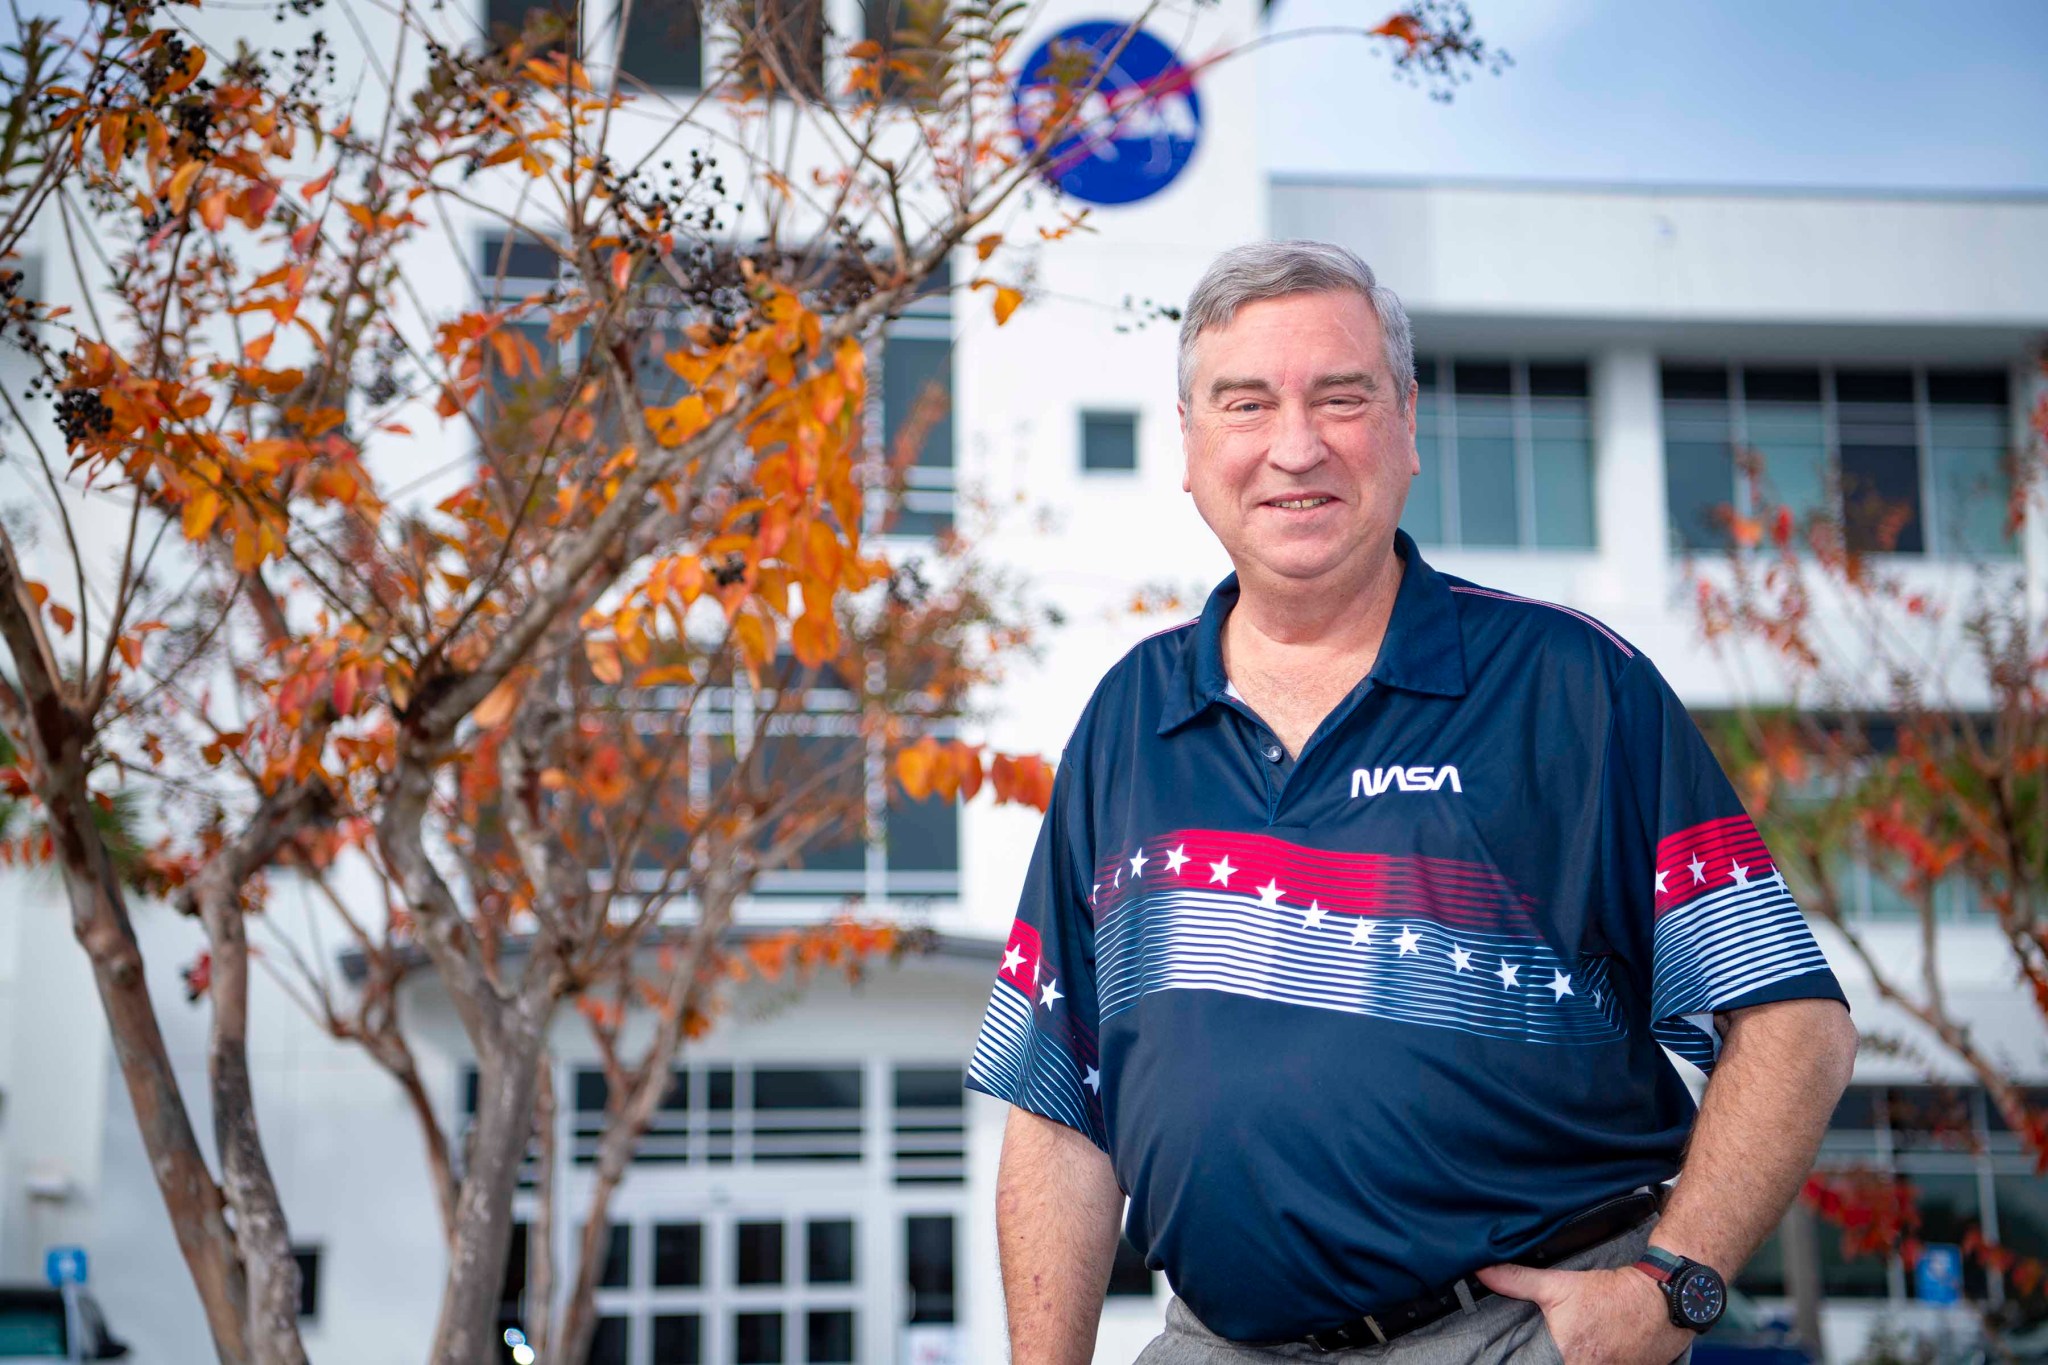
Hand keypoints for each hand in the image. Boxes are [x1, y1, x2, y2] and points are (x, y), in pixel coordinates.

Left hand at [1474, 1263, 1695, 1364]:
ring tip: (1573, 1347)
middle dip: (1549, 1360)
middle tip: (1556, 1345)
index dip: (1533, 1361)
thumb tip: (1482, 1271)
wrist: (1661, 1300)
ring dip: (1571, 1359)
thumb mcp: (1559, 1285)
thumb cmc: (1610, 1294)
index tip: (1525, 1358)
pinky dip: (1594, 1362)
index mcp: (1568, 1358)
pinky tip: (1595, 1351)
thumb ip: (1518, 1281)